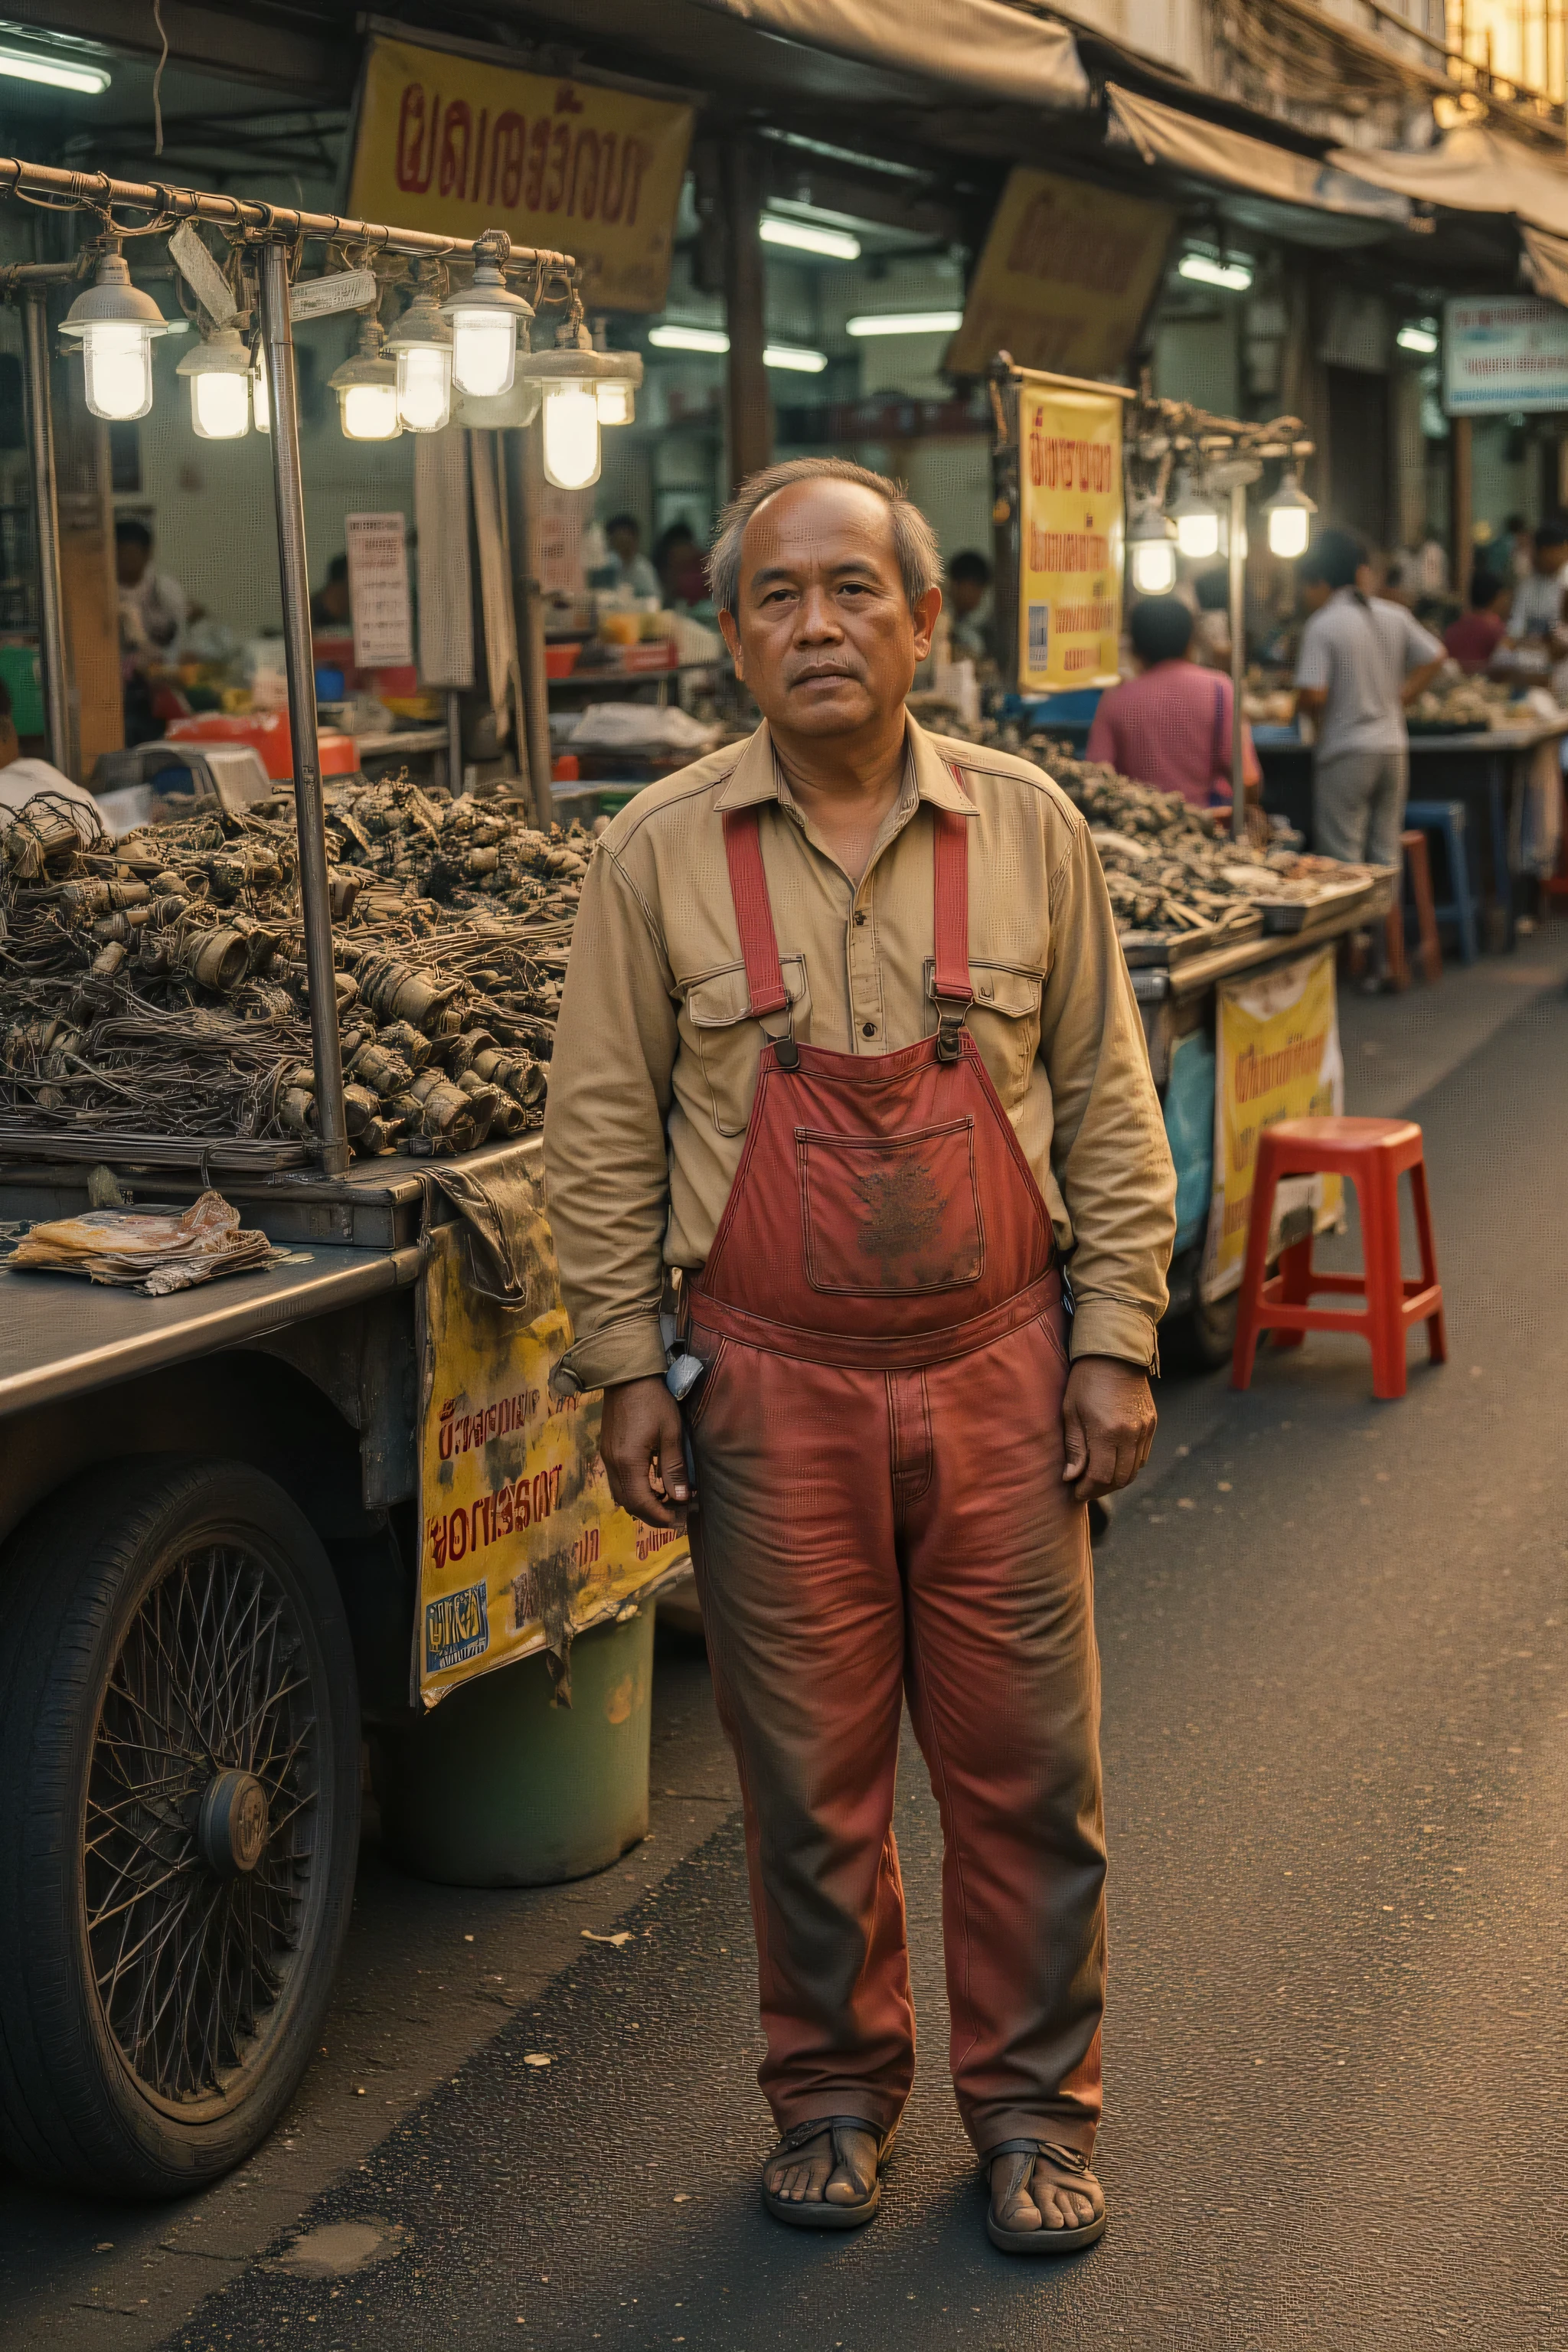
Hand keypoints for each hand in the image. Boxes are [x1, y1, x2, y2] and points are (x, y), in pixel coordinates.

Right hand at [599, 1375, 688, 1527]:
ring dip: (642, 1503)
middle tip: (676, 1514)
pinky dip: (634, 1490)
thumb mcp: (671, 1433)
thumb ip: (674, 1468)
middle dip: (651, 1514)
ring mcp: (606, 1457)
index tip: (679, 1520)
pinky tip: (652, 1484)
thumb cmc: (653, 1400)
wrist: (626, 1374)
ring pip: (621, 1494)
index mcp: (628, 1462)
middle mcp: (612, 1464)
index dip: (660, 1516)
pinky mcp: (607, 1450)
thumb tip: (682, 1498)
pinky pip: (617, 1481)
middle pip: (628, 1504)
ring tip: (666, 1500)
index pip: (642, 1503)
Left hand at [1061, 1356, 1155, 1503]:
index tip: (1075, 1492)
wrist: (1115, 1353)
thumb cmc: (1085, 1380)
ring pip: (1134, 1470)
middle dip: (1101, 1489)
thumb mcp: (1071, 1412)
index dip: (1087, 1490)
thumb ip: (1075, 1448)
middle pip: (1120, 1478)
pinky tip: (1112, 1461)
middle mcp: (1131, 1434)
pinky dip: (1128, 1465)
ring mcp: (1145, 1429)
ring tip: (1097, 1478)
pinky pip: (1142, 1456)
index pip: (1101, 1476)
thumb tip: (1071, 1478)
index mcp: (1108, 1431)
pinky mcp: (1152, 1423)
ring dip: (1115, 1480)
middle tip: (1085, 1488)